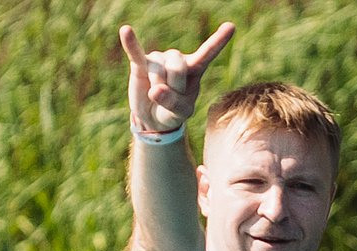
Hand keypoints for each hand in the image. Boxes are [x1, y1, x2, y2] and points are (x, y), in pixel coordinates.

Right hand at [119, 20, 232, 135]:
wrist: (153, 118)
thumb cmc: (172, 113)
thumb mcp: (180, 114)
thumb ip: (173, 103)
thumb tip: (155, 90)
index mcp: (194, 69)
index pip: (207, 53)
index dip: (218, 40)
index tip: (231, 27)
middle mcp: (177, 59)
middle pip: (178, 68)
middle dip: (174, 88)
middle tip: (169, 98)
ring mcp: (158, 59)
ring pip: (159, 70)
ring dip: (158, 88)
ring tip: (157, 94)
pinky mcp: (140, 64)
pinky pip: (135, 53)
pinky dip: (131, 44)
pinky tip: (126, 31)